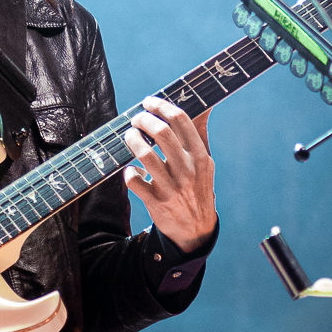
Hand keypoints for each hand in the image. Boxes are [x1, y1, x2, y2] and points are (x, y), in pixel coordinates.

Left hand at [124, 97, 216, 252]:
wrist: (196, 229)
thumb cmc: (197, 186)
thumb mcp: (204, 161)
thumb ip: (199, 133)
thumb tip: (204, 105)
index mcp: (199, 155)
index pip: (180, 120)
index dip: (161, 105)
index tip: (148, 101)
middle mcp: (187, 169)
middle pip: (161, 132)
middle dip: (143, 119)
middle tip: (136, 119)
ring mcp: (171, 186)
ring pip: (145, 154)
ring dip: (132, 139)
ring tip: (129, 135)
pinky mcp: (156, 201)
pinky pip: (134, 181)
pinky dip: (128, 172)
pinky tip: (130, 170)